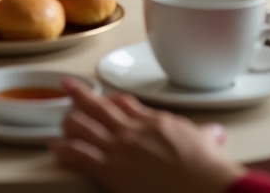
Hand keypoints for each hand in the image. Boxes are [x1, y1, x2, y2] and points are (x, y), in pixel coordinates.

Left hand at [49, 80, 243, 192]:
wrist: (206, 184)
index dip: (112, 100)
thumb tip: (215, 134)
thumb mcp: (206, 142)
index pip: (126, 104)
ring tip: (60, 121)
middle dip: (81, 95)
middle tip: (67, 86)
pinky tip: (55, 147)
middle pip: (101, 106)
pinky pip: (82, 155)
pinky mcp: (112, 171)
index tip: (105, 98)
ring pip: (85, 126)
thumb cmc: (208, 168)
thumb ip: (204, 135)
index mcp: (154, 121)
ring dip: (70, 122)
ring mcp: (120, 148)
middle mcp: (133, 130)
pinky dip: (66, 150)